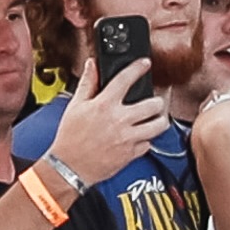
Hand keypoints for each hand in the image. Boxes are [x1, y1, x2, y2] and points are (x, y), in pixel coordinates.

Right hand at [41, 53, 167, 186]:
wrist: (69, 166)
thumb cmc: (70, 137)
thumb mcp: (75, 106)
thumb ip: (88, 84)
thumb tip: (92, 65)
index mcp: (104, 105)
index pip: (125, 79)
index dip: (138, 68)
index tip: (144, 63)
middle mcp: (119, 120)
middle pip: (153, 104)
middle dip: (157, 100)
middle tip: (155, 101)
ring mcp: (128, 137)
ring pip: (159, 125)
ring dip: (160, 120)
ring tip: (156, 118)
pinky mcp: (132, 153)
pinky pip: (149, 143)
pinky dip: (147, 139)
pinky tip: (141, 136)